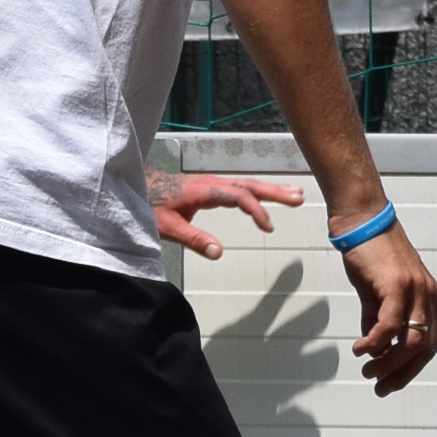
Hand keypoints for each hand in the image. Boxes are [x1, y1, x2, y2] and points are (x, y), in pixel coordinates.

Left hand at [150, 170, 303, 257]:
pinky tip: (269, 195)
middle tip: (299, 197)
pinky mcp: (211, 187)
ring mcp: (212, 183)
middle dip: (275, 192)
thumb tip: (219, 253)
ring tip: (296, 194)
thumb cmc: (150, 205)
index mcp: (204, 190)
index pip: (239, 197)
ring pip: (247, 184)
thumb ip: (194, 239)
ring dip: (271, 189)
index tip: (268, 226)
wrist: (137, 185)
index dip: (256, 210)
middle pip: (249, 185)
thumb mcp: (168, 227)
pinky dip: (257, 191)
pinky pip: (239, 187)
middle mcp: (211, 183)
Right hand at [341, 226, 436, 395]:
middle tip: (378, 386)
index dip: (410, 369)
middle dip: (401, 374)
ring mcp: (415, 290)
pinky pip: (390, 325)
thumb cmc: (369, 253)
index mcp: (427, 298)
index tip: (389, 383)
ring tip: (367, 371)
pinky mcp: (397, 285)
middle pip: (423, 349)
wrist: (362, 221)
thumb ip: (377, 319)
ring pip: (410, 342)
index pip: (428, 345)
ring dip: (388, 363)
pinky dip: (375, 343)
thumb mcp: (377, 292)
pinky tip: (360, 349)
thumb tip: (374, 348)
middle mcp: (427, 296)